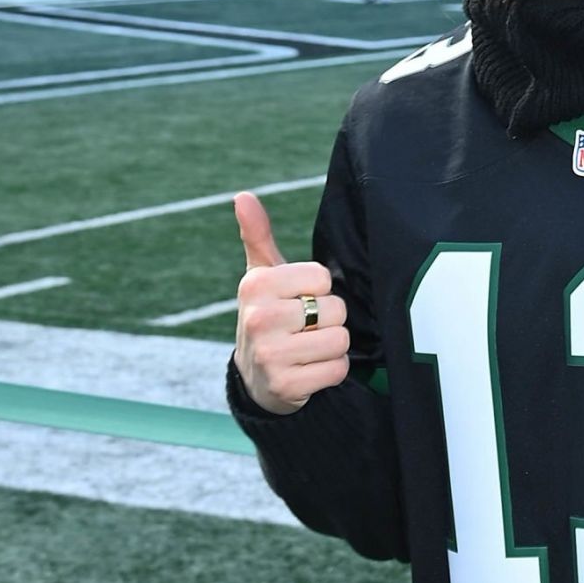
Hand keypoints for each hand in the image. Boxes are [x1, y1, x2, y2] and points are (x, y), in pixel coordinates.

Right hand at [233, 191, 350, 414]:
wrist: (256, 378)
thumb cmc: (268, 316)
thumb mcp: (262, 276)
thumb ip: (258, 235)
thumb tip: (243, 196)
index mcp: (256, 284)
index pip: (322, 277)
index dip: (319, 290)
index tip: (298, 301)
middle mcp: (259, 318)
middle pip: (335, 309)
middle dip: (328, 320)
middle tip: (304, 329)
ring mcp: (270, 355)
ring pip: (340, 340)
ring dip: (332, 347)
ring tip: (307, 349)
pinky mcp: (287, 386)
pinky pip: (337, 369)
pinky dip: (331, 371)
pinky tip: (310, 370)